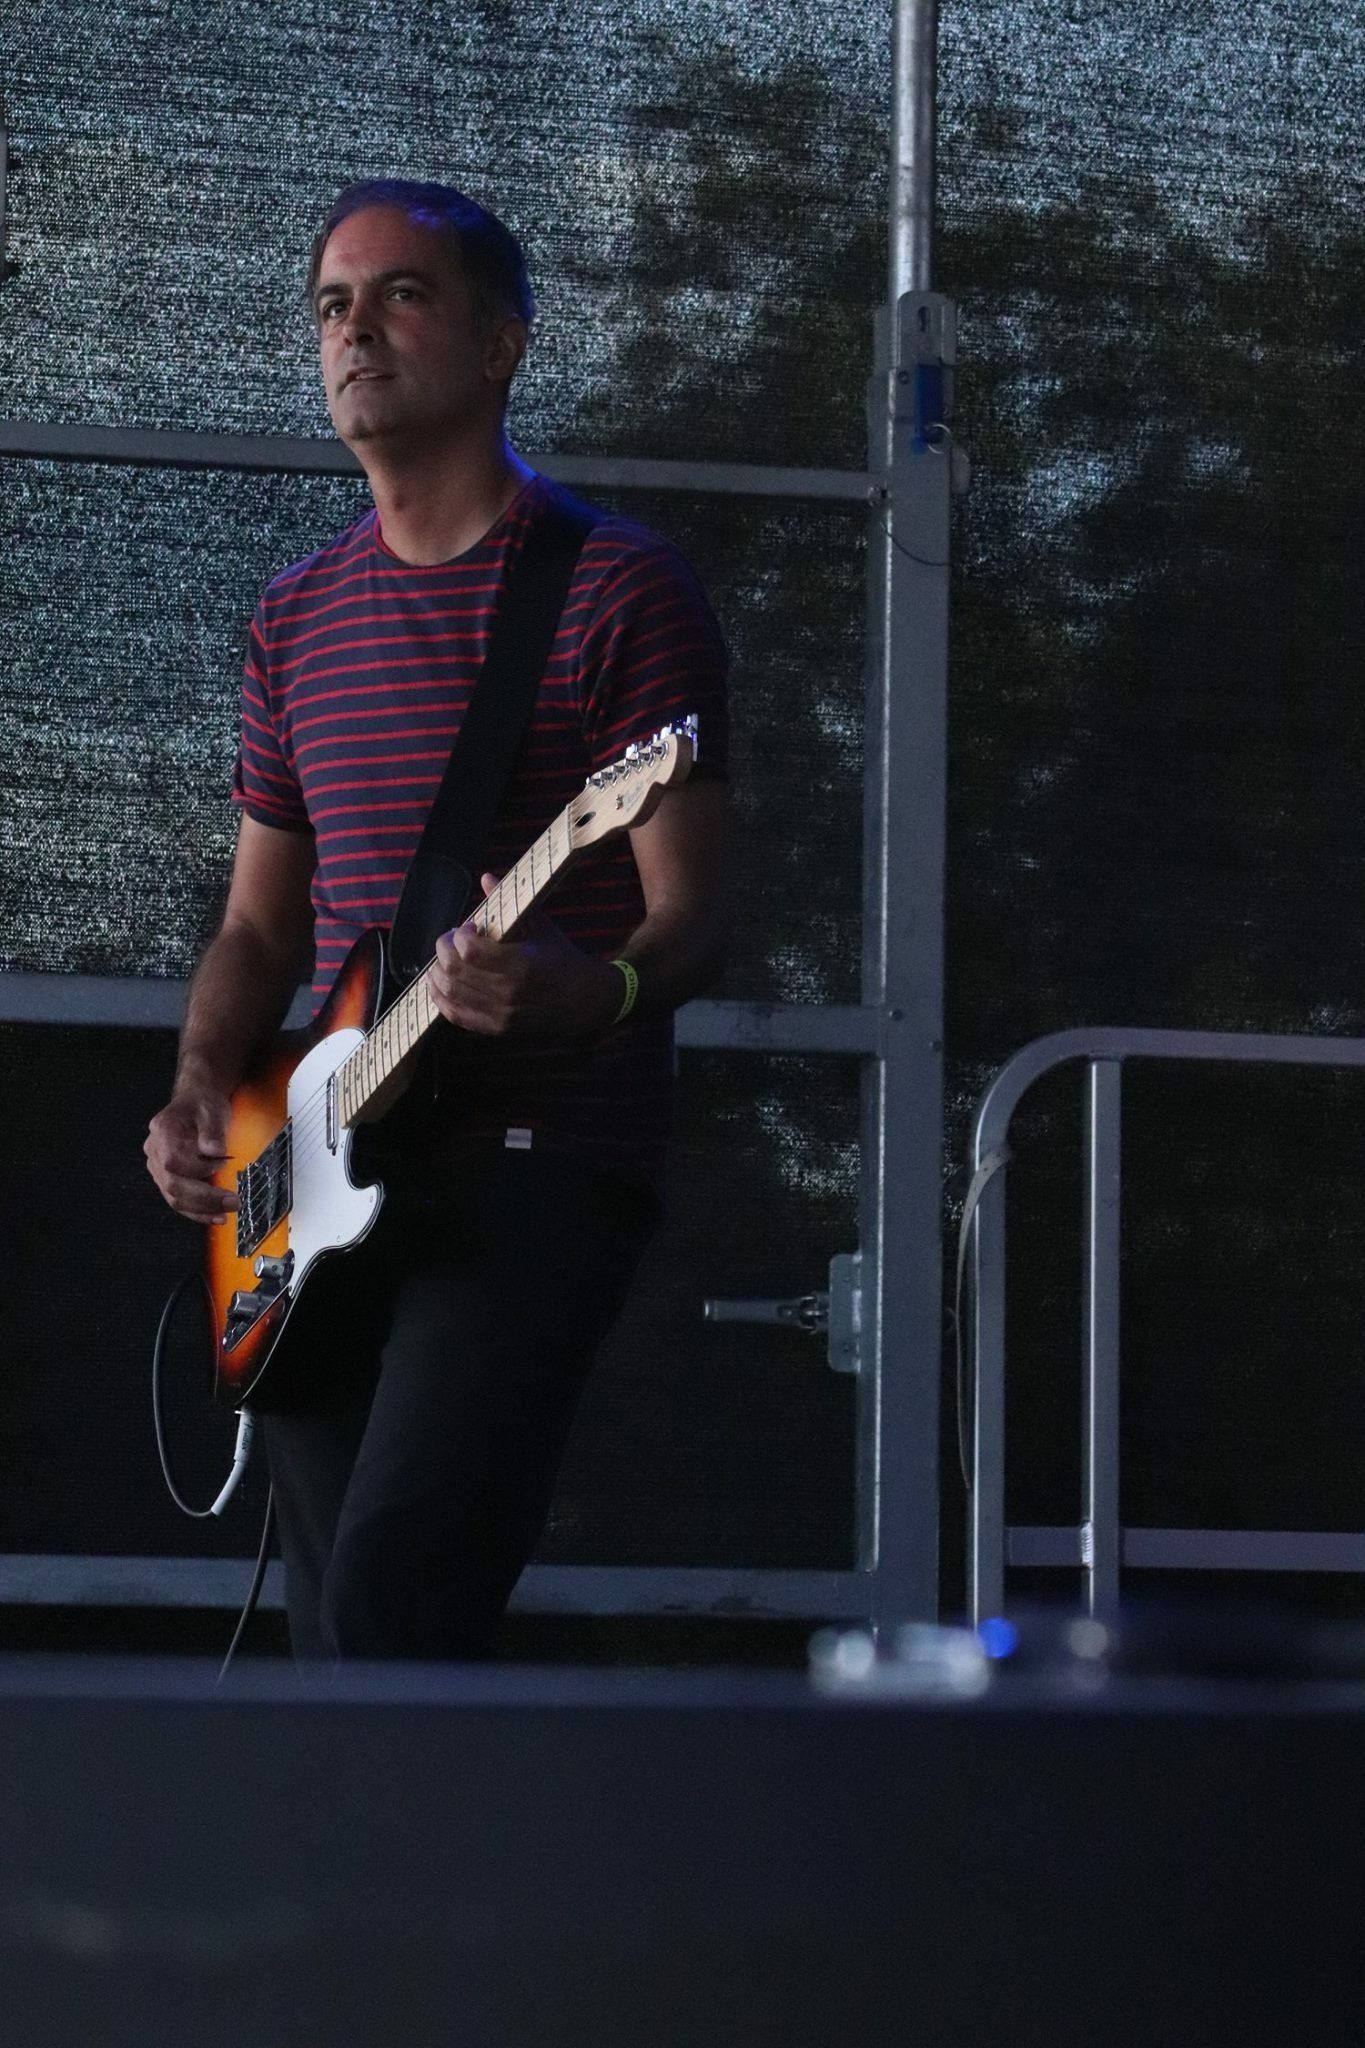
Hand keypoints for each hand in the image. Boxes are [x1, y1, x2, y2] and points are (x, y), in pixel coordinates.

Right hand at [144, 1082, 237, 1224]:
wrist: (195, 1104)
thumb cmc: (203, 1106)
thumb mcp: (213, 1110)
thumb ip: (212, 1131)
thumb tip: (214, 1151)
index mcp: (163, 1131)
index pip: (173, 1161)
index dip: (197, 1169)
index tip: (223, 1162)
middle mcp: (154, 1151)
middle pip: (172, 1184)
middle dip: (204, 1198)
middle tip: (233, 1202)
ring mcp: (157, 1167)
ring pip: (173, 1198)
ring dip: (201, 1210)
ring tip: (226, 1214)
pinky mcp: (167, 1179)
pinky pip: (178, 1201)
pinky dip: (197, 1212)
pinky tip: (216, 1216)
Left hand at [428, 874, 624, 1041]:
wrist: (585, 1001)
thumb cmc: (563, 959)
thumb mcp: (541, 927)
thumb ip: (510, 902)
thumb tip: (485, 877)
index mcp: (521, 965)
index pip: (470, 951)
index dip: (461, 935)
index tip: (470, 927)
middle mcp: (508, 993)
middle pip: (454, 971)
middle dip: (444, 949)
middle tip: (451, 940)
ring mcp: (501, 1014)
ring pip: (450, 993)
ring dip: (437, 973)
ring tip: (443, 959)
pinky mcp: (496, 1028)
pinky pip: (456, 1016)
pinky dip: (440, 999)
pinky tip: (438, 984)